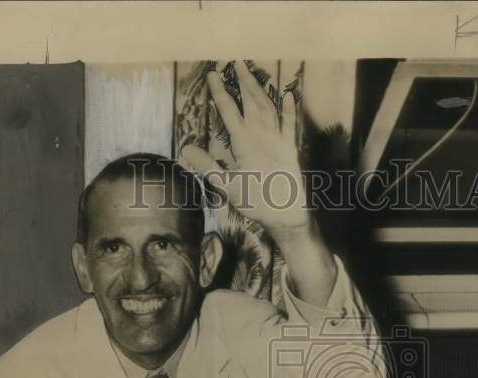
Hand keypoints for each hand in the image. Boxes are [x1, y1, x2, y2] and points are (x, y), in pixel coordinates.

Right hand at [180, 60, 308, 238]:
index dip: (220, 92)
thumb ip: (207, 166)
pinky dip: (288, 108)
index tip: (212, 75)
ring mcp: (278, 140)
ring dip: (260, 89)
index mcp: (244, 143)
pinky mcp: (290, 148)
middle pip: (251, 101)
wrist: (287, 214)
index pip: (229, 111)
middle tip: (235, 63)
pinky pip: (290, 124)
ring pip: (268, 107)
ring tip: (252, 74)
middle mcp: (262, 135)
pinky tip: (287, 95)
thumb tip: (186, 149)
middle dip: (242, 81)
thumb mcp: (227, 187)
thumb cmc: (255, 202)